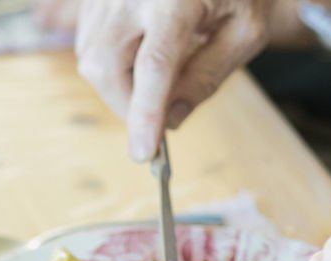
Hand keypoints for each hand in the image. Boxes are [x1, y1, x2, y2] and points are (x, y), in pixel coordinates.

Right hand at [40, 0, 274, 161]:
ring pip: (91, 59)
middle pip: (107, 66)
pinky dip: (109, 65)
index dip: (146, 113)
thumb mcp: (243, 35)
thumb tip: (169, 121)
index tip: (143, 153)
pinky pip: (87, 44)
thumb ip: (206, 78)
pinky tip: (138, 56)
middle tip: (154, 121)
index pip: (154, 65)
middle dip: (127, 106)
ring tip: (154, 78)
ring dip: (118, 86)